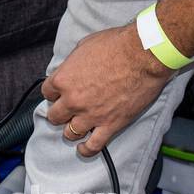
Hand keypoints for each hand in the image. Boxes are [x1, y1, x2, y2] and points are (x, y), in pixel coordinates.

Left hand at [42, 24, 175, 157]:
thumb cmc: (118, 44)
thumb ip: (73, 62)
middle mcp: (72, 100)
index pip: (47, 93)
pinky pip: (93, 146)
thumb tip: (72, 68)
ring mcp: (90, 115)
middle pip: (55, 116)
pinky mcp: (109, 124)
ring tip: (78, 126)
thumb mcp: (86, 45)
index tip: (61, 93)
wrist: (145, 53)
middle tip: (70, 110)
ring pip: (70, 133)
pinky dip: (86, 149)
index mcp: (63, 80)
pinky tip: (84, 148)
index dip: (55, 93)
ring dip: (73, 129)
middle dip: (61, 113)